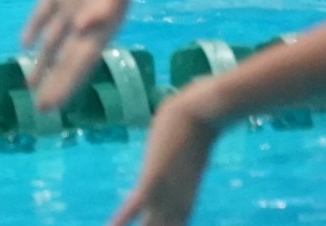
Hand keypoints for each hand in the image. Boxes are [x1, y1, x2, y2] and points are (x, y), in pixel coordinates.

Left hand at [22, 0, 154, 108]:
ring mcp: (72, 2)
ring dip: (42, 62)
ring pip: (53, 40)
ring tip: (29, 83)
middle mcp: (86, 19)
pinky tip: (26, 43)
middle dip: (53, 82)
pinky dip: (35, 28)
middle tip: (38, 108)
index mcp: (101, 24)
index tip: (49, 107)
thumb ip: (103, 5)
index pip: (78, 64)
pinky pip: (44, 11)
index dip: (64, 86)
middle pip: (65, 59)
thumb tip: (85, 28)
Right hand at [109, 86, 222, 225]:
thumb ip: (180, 156)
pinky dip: (121, 221)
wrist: (204, 112)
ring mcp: (165, 192)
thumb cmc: (198, 122)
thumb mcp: (186, 147)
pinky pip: (133, 207)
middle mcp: (176, 202)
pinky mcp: (154, 179)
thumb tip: (179, 145)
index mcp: (184, 199)